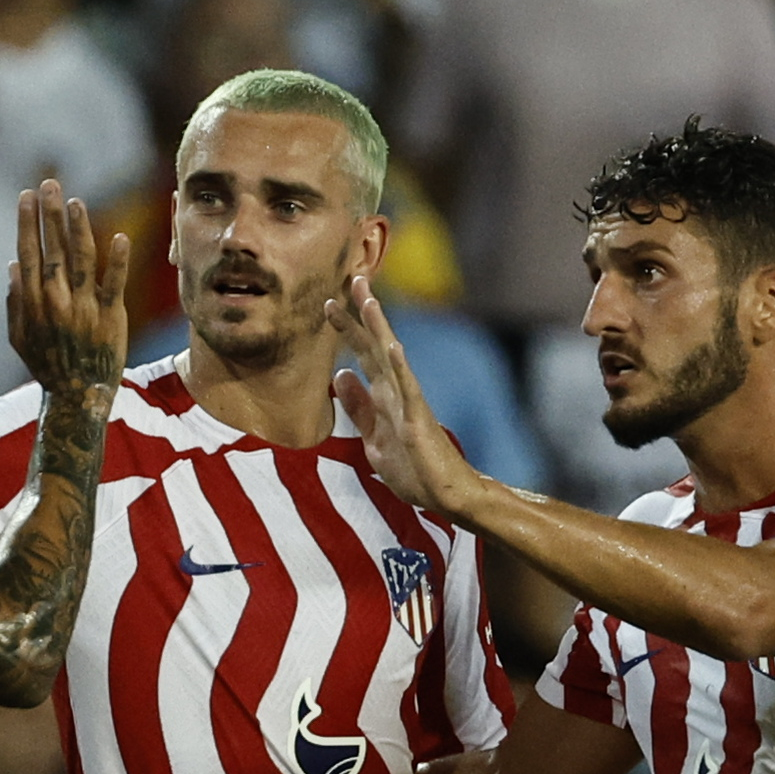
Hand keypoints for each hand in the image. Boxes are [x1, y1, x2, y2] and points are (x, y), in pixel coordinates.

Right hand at [7, 179, 130, 397]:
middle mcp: (57, 301)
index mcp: (33, 303)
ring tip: (75, 201)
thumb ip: (14, 302)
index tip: (25, 196)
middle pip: (52, 249)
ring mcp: (85, 308)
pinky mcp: (111, 316)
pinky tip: (120, 237)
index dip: (27, 223)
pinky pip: (115, 284)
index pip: (28, 254)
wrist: (77, 398)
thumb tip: (12, 266)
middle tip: (49, 184)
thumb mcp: (19, 338)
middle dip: (49, 214)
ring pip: (81, 260)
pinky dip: (117, 261)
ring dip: (78, 228)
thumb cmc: (47, 367)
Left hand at [324, 277, 483, 518]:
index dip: (347, 329)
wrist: (445, 496)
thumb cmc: (414, 469)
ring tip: (368, 300)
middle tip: (354, 278)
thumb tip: (340, 374)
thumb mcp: (373, 439)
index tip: (330, 302)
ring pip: (392, 359)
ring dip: (380, 329)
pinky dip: (400, 368)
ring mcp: (409, 403)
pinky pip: (409, 390)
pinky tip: (394, 346)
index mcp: (384, 396)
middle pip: (376, 345)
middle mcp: (396, 392)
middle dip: (363, 313)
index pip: (363, 355)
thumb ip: (359, 408)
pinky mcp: (418, 420)